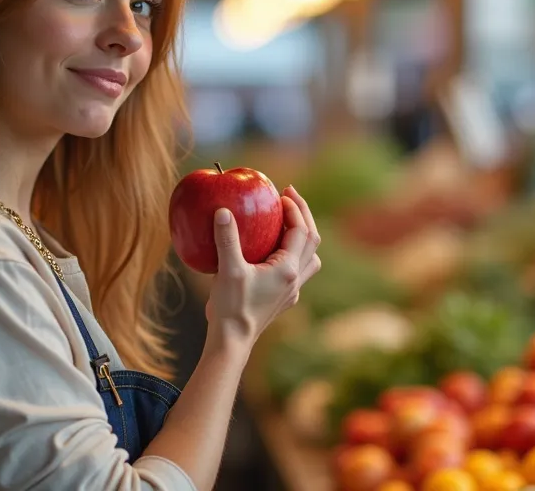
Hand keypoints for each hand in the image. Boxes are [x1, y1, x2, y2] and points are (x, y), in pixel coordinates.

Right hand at [205, 186, 320, 346]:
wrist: (233, 341)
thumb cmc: (231, 307)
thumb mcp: (228, 269)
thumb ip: (227, 239)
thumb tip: (223, 210)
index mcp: (287, 269)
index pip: (301, 230)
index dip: (295, 208)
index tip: (282, 193)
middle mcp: (295, 279)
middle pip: (312, 240)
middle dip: (303, 215)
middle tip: (289, 196)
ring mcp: (292, 291)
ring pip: (311, 258)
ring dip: (304, 236)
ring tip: (288, 222)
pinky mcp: (285, 299)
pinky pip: (299, 271)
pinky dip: (294, 254)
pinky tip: (276, 253)